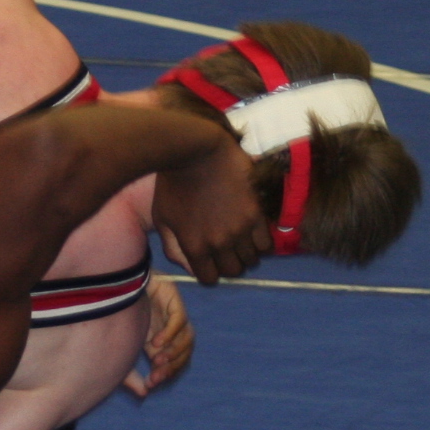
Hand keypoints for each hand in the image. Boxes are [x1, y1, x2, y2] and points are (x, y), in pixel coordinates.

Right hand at [122, 273, 195, 397]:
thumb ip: (130, 374)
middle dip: (172, 366)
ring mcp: (172, 312)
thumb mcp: (120, 351)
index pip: (175, 360)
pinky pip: (179, 319)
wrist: (107, 284)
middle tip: (155, 376)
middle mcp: (169, 327)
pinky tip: (156, 343)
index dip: (167, 374)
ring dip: (175, 352)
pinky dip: (170, 333)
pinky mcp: (172, 297)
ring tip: (158, 361)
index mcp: (160, 339)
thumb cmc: (111, 316)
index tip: (150, 384)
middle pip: (184, 351)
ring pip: (188, 337)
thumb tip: (144, 394)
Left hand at [151, 140, 270, 284]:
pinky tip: (252, 232)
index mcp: (194, 246)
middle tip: (224, 250)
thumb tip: (189, 268)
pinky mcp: (257, 213)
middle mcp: (220, 243)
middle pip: (233, 271)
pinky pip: (266, 243)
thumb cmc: (173, 183)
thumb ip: (173, 248)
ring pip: (252, 260)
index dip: (207, 272)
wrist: (196, 151)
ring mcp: (241, 229)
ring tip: (239, 240)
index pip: (209, 279)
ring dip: (245, 254)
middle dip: (227, 264)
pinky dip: (260, 243)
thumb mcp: (163, 218)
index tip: (208, 261)